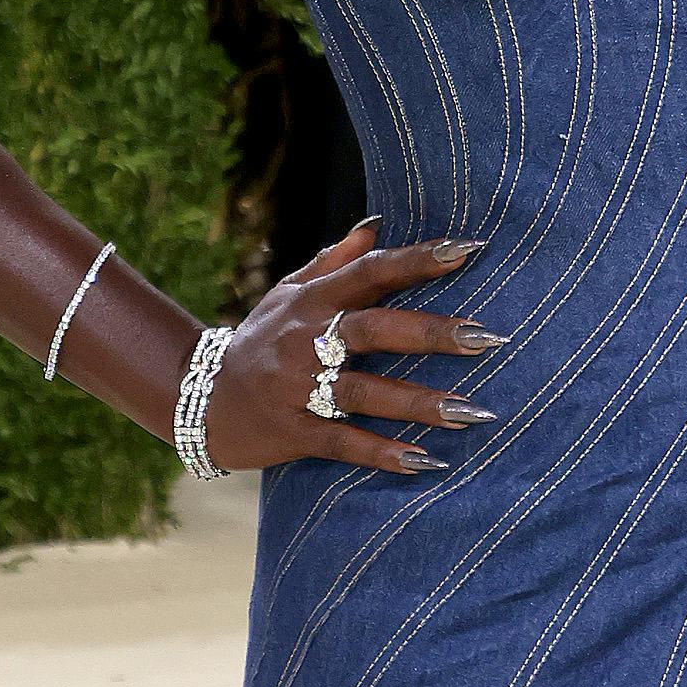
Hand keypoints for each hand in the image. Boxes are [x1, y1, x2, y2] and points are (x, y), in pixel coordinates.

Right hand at [192, 224, 503, 477]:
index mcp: (312, 302)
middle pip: (375, 330)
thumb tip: (377, 225)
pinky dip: (383, 452)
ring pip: (366, 392)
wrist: (197, 398)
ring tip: (474, 412)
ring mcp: (297, 388)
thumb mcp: (287, 295)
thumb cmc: (258, 341)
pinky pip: (343, 441)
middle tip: (488, 338)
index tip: (469, 250)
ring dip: (421, 403)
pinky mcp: (292, 432)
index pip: (371, 273)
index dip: (418, 261)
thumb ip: (333, 263)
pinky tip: (425, 460)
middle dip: (433, 333)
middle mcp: (306, 340)